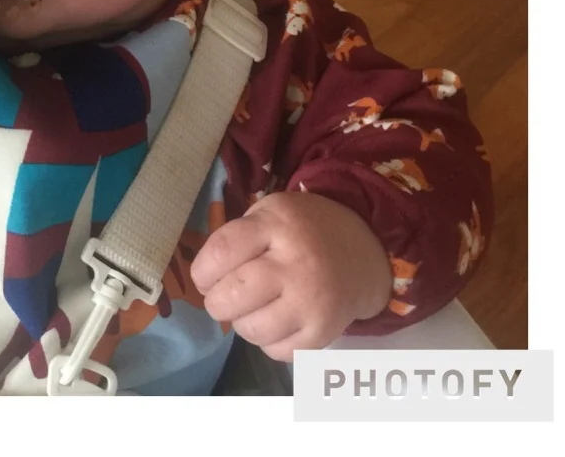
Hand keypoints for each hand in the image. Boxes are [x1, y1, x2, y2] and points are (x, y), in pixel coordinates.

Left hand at [190, 189, 394, 359]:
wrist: (362, 252)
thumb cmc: (302, 230)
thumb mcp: (269, 212)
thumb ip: (237, 238)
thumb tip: (205, 278)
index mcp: (276, 226)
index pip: (223, 251)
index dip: (202, 270)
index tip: (203, 277)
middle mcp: (295, 266)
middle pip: (235, 295)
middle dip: (216, 302)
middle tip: (220, 298)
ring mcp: (312, 303)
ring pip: (254, 330)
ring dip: (240, 324)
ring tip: (249, 309)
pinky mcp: (324, 333)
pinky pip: (279, 352)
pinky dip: (267, 342)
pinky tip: (273, 322)